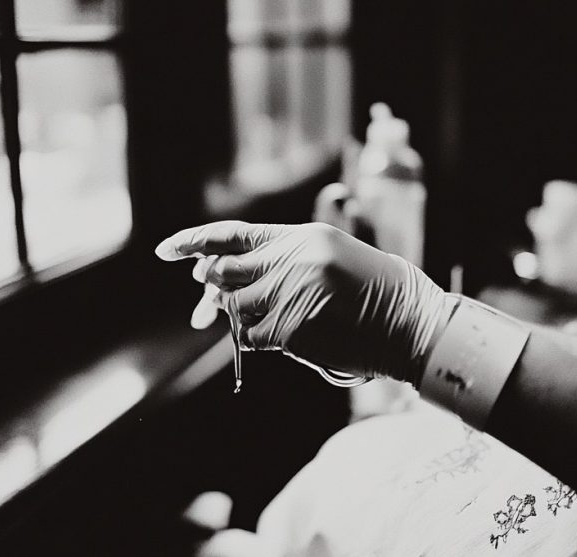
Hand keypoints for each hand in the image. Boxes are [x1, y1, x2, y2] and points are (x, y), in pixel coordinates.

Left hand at [155, 221, 447, 383]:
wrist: (410, 322)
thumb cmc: (372, 293)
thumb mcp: (328, 259)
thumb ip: (280, 263)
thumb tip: (218, 283)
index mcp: (300, 237)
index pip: (233, 235)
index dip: (194, 241)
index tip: (166, 249)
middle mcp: (291, 260)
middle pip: (224, 271)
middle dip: (210, 288)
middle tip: (206, 304)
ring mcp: (291, 294)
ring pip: (233, 306)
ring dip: (236, 318)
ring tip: (268, 320)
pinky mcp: (292, 328)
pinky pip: (250, 337)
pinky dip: (254, 340)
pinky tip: (282, 336)